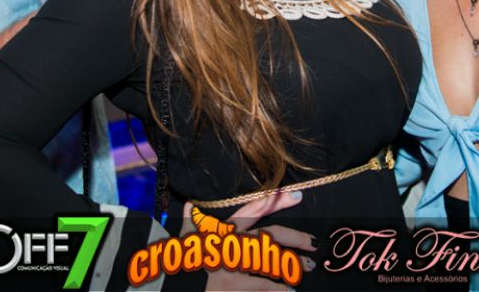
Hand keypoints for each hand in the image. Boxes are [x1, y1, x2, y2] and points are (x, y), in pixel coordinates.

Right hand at [182, 191, 315, 290]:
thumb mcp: (184, 241)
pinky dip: (279, 289)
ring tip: (308, 267)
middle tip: (313, 243)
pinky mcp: (231, 286)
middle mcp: (230, 244)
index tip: (298, 195)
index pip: (254, 210)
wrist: (165, 286)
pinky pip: (263, 286)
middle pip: (271, 236)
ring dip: (293, 265)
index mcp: (222, 231)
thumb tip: (190, 205)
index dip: (277, 201)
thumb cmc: (176, 264)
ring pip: (272, 261)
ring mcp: (232, 266)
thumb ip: (191, 222)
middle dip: (296, 238)